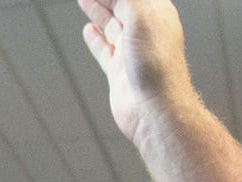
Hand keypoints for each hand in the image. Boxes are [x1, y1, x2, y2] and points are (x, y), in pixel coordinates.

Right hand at [78, 0, 193, 146]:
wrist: (154, 111)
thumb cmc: (158, 67)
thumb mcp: (142, 17)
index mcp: (157, 14)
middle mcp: (145, 32)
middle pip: (121, 5)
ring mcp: (131, 52)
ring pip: (111, 25)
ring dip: (97, 11)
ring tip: (83, 0)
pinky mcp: (119, 71)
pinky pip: (104, 49)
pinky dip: (95, 39)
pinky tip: (88, 30)